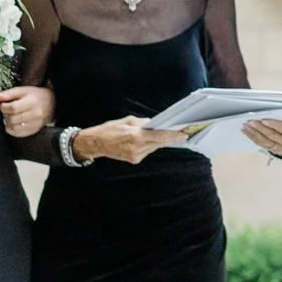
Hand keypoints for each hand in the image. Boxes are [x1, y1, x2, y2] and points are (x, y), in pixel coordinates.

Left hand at [0, 84, 52, 139]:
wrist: (52, 102)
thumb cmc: (35, 95)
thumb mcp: (22, 90)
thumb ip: (8, 94)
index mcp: (32, 102)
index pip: (13, 108)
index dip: (3, 107)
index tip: (2, 105)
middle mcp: (36, 114)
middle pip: (13, 119)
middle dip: (5, 115)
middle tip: (6, 111)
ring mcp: (36, 123)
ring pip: (15, 128)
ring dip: (8, 123)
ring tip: (10, 117)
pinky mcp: (35, 130)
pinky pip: (19, 134)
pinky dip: (12, 130)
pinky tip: (12, 124)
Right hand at [73, 116, 189, 165]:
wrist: (96, 143)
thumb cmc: (110, 129)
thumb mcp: (128, 120)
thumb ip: (144, 123)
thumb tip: (156, 124)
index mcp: (136, 136)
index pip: (160, 136)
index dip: (173, 136)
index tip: (185, 135)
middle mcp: (137, 148)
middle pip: (159, 143)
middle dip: (170, 138)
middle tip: (182, 134)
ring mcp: (135, 156)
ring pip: (154, 148)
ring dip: (158, 142)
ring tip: (163, 134)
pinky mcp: (134, 160)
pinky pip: (147, 151)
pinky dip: (149, 146)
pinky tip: (147, 141)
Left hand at [244, 118, 281, 159]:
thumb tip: (281, 105)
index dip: (272, 124)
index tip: (262, 120)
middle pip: (272, 135)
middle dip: (259, 128)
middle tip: (250, 122)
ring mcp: (281, 148)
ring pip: (265, 141)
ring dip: (253, 134)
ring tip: (245, 127)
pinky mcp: (275, 151)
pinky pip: (263, 145)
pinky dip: (254, 139)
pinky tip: (247, 133)